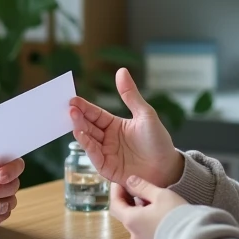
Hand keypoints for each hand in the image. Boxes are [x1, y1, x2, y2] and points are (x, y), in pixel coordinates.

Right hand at [69, 68, 184, 187]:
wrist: (168, 167)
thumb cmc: (158, 141)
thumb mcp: (145, 114)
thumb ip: (130, 95)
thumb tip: (121, 70)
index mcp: (115, 125)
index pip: (95, 114)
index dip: (84, 107)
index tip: (73, 99)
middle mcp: (107, 139)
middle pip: (88, 126)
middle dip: (78, 117)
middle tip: (70, 108)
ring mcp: (106, 154)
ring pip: (88, 140)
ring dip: (80, 129)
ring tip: (74, 118)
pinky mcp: (107, 168)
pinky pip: (95, 156)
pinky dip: (87, 146)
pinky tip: (82, 136)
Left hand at [108, 176, 188, 238]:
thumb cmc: (176, 217)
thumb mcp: (160, 195)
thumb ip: (143, 187)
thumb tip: (129, 181)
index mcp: (131, 220)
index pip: (115, 204)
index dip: (116, 191)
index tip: (120, 181)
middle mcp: (134, 235)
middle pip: (126, 214)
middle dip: (129, 200)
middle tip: (137, 188)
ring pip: (137, 224)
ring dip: (140, 211)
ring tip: (153, 201)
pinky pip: (147, 233)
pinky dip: (148, 222)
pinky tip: (161, 215)